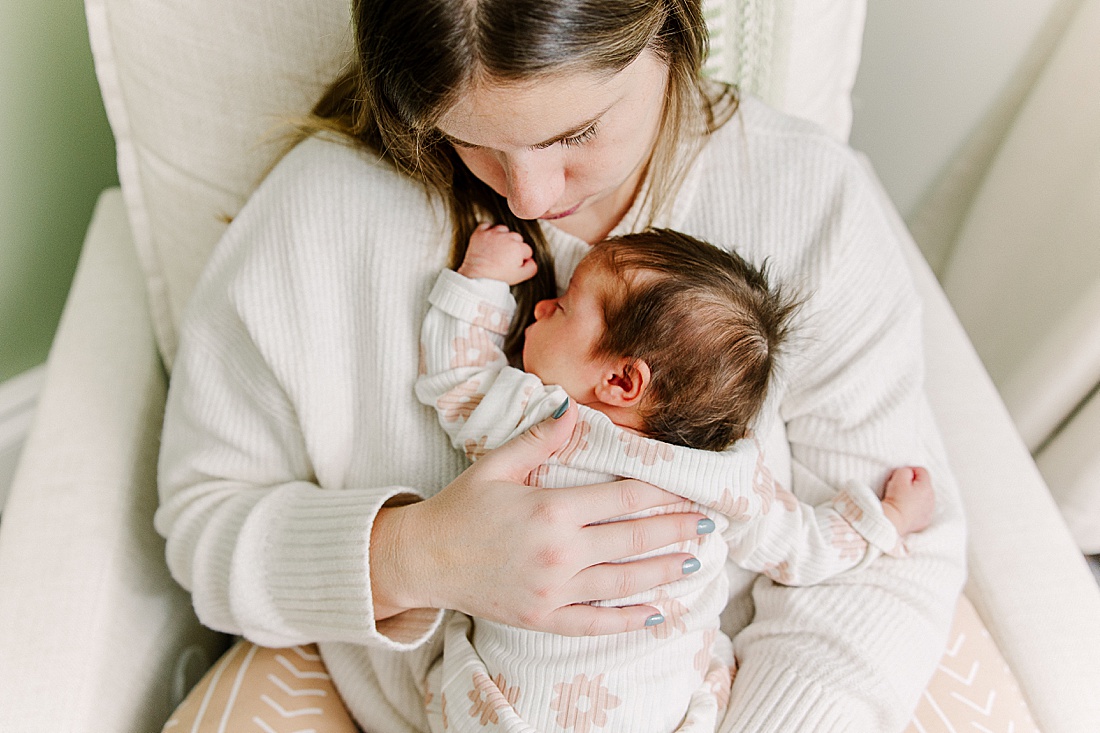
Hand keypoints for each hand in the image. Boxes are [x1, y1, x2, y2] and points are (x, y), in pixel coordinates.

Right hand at [371, 402, 709, 635]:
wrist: (422, 560)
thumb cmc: (459, 508)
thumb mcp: (496, 466)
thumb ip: (539, 440)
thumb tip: (573, 410)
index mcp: (551, 509)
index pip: (624, 500)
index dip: (663, 496)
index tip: (693, 492)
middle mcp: (559, 553)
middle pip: (633, 540)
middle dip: (676, 531)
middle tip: (710, 526)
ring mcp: (552, 590)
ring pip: (623, 583)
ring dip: (663, 572)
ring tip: (694, 563)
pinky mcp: (542, 618)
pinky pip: (594, 623)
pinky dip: (628, 620)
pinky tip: (656, 614)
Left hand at [457, 223, 536, 284]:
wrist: (477, 277)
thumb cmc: (498, 278)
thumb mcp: (520, 276)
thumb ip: (532, 267)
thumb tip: (531, 260)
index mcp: (518, 247)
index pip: (527, 249)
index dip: (522, 258)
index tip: (515, 263)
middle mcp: (506, 237)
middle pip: (517, 238)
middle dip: (514, 246)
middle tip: (506, 257)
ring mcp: (492, 234)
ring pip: (503, 229)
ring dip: (502, 237)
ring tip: (498, 248)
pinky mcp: (480, 233)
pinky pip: (486, 225)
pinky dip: (488, 231)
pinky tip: (489, 239)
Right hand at [880, 466, 934, 535]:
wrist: (894, 521)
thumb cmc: (896, 499)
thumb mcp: (898, 478)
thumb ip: (906, 470)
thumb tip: (909, 472)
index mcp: (927, 486)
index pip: (921, 471)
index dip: (910, 471)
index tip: (900, 478)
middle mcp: (932, 498)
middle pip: (923, 484)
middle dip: (913, 484)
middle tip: (900, 489)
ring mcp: (930, 510)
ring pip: (924, 497)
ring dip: (915, 496)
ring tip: (903, 500)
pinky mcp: (925, 519)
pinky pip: (922, 509)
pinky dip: (916, 507)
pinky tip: (906, 509)